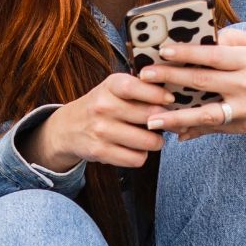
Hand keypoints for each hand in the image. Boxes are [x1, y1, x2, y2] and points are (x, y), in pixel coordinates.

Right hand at [22, 73, 172, 171]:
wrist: (68, 128)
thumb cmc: (102, 105)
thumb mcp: (115, 88)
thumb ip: (142, 88)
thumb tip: (177, 100)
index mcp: (110, 86)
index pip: (136, 87)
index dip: (157, 94)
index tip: (170, 101)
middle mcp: (103, 106)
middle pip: (150, 116)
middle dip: (166, 122)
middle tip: (169, 123)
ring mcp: (100, 130)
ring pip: (148, 141)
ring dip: (156, 142)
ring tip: (151, 138)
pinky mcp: (100, 152)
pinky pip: (137, 159)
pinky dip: (141, 156)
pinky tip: (135, 149)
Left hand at [142, 28, 245, 171]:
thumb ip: (233, 40)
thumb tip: (203, 36)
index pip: (214, 55)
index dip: (187, 53)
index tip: (163, 50)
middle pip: (204, 82)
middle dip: (172, 79)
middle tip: (145, 77)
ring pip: (207, 114)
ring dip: (177, 118)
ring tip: (151, 119)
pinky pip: (216, 129)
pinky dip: (195, 130)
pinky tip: (174, 132)